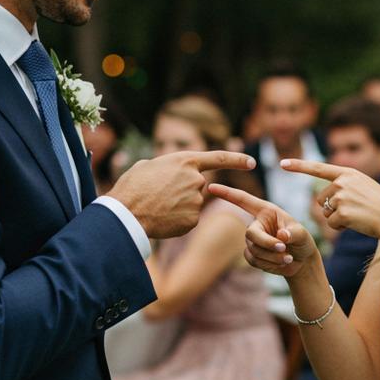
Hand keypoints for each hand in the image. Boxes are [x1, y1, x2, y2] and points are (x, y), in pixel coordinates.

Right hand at [109, 150, 255, 238]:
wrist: (127, 212)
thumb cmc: (132, 187)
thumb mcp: (147, 166)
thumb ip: (166, 167)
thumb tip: (168, 174)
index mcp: (185, 161)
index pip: (219, 158)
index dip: (237, 160)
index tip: (252, 162)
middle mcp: (196, 179)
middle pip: (198, 186)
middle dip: (183, 191)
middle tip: (160, 196)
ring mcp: (196, 200)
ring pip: (192, 204)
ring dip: (179, 206)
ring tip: (158, 207)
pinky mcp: (193, 219)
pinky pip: (189, 219)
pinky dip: (177, 221)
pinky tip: (163, 219)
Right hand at [207, 183, 318, 277]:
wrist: (301, 262)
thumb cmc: (302, 241)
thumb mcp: (303, 234)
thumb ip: (294, 233)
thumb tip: (282, 235)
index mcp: (266, 211)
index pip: (243, 200)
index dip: (227, 193)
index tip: (211, 187)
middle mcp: (257, 223)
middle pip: (251, 233)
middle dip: (267, 243)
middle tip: (284, 249)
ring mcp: (253, 240)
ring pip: (254, 250)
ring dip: (272, 256)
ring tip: (289, 258)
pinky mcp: (252, 255)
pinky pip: (254, 261)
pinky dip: (269, 264)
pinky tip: (281, 263)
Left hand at [281, 159, 379, 240]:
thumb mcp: (363, 187)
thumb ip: (344, 186)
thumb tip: (323, 199)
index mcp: (347, 173)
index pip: (318, 168)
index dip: (298, 166)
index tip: (282, 163)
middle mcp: (342, 182)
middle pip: (321, 200)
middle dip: (331, 208)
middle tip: (354, 210)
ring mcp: (341, 197)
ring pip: (325, 213)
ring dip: (337, 218)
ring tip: (357, 215)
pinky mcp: (342, 212)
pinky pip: (331, 224)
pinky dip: (340, 227)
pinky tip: (355, 223)